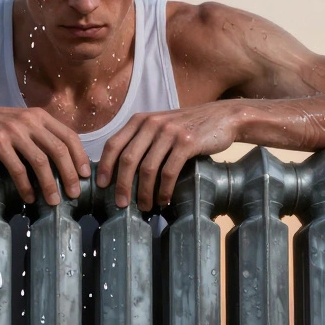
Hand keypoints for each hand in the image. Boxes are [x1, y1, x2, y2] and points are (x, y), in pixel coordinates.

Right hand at [0, 103, 90, 204]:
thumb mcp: (18, 122)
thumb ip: (37, 134)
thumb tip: (60, 158)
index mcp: (38, 115)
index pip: (69, 136)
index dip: (80, 157)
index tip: (85, 176)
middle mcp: (28, 120)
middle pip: (59, 150)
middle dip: (70, 175)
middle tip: (74, 193)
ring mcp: (12, 131)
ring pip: (41, 161)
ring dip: (50, 184)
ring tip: (54, 201)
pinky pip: (18, 169)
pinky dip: (26, 186)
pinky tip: (29, 197)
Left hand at [97, 102, 240, 209]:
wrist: (223, 117)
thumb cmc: (189, 127)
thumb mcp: (161, 126)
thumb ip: (143, 140)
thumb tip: (121, 172)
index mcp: (140, 120)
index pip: (113, 144)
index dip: (106, 167)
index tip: (102, 186)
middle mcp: (152, 123)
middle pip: (128, 159)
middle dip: (122, 185)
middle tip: (121, 204)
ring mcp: (169, 132)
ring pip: (147, 168)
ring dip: (144, 192)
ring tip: (144, 207)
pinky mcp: (187, 142)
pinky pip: (168, 172)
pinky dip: (163, 190)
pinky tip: (163, 200)